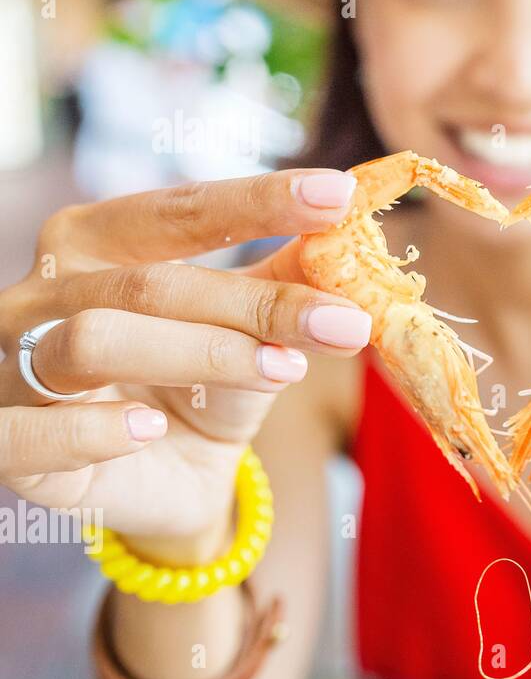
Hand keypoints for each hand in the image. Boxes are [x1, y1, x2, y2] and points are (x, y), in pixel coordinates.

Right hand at [0, 170, 370, 537]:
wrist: (169, 481)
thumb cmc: (202, 386)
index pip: (176, 210)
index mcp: (94, 243)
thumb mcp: (250, 326)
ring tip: (283, 370)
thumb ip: (288, 277)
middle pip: (148, 283)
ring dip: (203, 355)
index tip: (337, 196)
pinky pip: (29, 433)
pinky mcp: (8, 444)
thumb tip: (349, 229)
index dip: (256, 201)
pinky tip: (149, 429)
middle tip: (342, 323)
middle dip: (255, 303)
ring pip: (95, 343)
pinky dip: (92, 431)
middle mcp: (42, 295)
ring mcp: (14, 368)